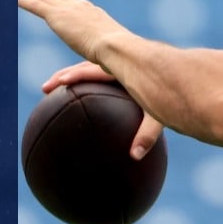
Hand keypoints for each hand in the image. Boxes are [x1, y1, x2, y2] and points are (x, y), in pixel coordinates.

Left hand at [18, 0, 129, 64]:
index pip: (69, 3)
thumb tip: (65, 78)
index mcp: (90, 14)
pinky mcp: (57, 15)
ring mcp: (67, 9)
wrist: (115, 46)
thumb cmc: (114, 57)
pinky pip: (34, 4)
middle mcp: (78, 7)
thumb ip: (79, 67)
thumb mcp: (98, 59)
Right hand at [41, 59, 165, 159]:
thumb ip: (148, 134)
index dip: (75, 75)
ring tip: (53, 90)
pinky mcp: (118, 76)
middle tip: (45, 89)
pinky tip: (77, 99)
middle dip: (63, 77)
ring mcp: (117, 70)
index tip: (60, 83)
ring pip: (87, 69)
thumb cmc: (169, 99)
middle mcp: (117, 68)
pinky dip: (84, 84)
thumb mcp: (159, 116)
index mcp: (122, 73)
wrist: (177, 81)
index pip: (93, 70)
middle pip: (83, 68)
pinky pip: (96, 76)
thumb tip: (135, 156)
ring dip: (70, 77)